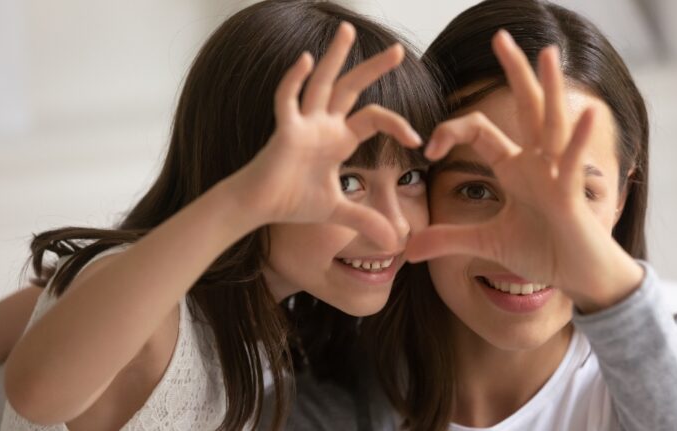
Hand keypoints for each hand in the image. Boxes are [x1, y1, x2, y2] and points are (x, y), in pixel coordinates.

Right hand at [228, 22, 420, 249]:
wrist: (259, 207)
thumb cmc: (293, 202)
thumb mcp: (338, 210)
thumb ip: (367, 220)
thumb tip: (396, 242)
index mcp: (338, 139)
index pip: (373, 119)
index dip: (396, 124)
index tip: (417, 140)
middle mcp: (322, 125)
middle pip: (351, 88)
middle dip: (374, 68)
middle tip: (398, 50)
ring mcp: (302, 124)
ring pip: (322, 83)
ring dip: (334, 57)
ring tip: (347, 30)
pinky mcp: (283, 131)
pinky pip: (287, 100)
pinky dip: (294, 80)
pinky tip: (305, 60)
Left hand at [406, 31, 642, 311]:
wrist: (576, 276)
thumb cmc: (541, 252)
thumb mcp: (485, 243)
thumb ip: (447, 239)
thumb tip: (407, 250)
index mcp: (514, 168)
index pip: (479, 131)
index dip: (451, 131)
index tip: (428, 147)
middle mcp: (536, 162)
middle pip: (523, 108)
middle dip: (514, 72)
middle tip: (500, 37)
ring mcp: (555, 174)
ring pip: (549, 124)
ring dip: (548, 89)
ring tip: (547, 53)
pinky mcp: (570, 194)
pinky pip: (572, 163)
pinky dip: (578, 140)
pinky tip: (588, 111)